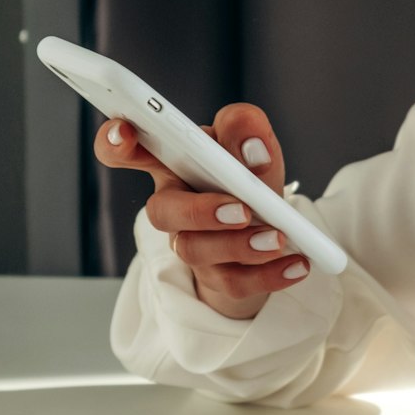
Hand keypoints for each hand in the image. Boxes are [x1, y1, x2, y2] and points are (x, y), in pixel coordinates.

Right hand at [94, 103, 307, 320]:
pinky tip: (297, 264)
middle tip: (240, 210)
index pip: (128, 149)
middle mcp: (173, 204)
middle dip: (198, 211)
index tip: (127, 133)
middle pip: (161, 210)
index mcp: (173, 162)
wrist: (268, 235)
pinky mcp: (216, 277)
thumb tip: (252, 141)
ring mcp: (191, 243)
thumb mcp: (253, 149)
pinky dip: (270, 274)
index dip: (116, 140)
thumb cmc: (249, 181)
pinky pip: (233, 282)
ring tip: (277, 239)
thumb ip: (247, 131)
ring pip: (194, 250)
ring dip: (238, 245)